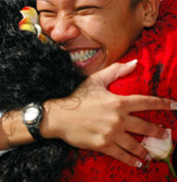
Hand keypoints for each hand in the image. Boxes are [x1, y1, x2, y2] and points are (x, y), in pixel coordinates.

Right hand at [41, 60, 175, 166]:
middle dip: (158, 132)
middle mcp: (118, 119)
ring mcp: (111, 134)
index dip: (162, 103)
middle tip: (166, 135)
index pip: (146, 102)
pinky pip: (122, 155)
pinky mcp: (103, 145)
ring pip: (135, 144)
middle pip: (145, 127)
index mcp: (118, 102)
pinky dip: (132, 160)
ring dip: (146, 150)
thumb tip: (134, 62)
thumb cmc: (78, 97)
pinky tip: (138, 164)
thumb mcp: (95, 80)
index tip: (174, 105)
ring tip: (152, 153)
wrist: (60, 116)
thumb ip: (116, 71)